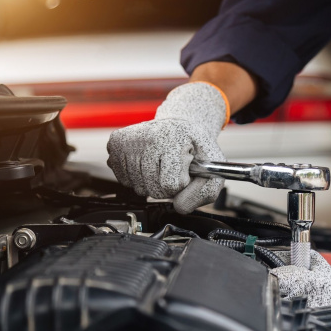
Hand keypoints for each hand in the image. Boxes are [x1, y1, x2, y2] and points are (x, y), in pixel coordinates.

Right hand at [107, 82, 227, 213]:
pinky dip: (138, 178)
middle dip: (166, 186)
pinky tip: (147, 163)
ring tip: (161, 164)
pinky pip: (124, 181)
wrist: (180, 124)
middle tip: (173, 167)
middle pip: (154, 189)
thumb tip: (179, 206)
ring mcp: (130, 140)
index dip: (182, 184)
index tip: (185, 169)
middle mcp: (148, 136)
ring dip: (152, 183)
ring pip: (138, 188)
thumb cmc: (196, 147)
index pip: (171, 185)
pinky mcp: (116, 143)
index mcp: (174, 139)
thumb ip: (205, 192)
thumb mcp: (214, 167)